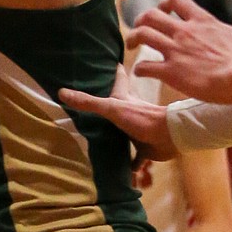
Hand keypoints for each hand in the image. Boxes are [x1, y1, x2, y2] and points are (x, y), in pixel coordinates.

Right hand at [58, 76, 178, 163]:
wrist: (169, 137)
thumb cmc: (142, 118)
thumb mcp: (112, 109)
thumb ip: (89, 103)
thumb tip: (61, 92)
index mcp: (124, 99)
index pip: (119, 78)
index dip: (115, 69)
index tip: (110, 60)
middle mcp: (131, 112)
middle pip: (119, 104)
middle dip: (111, 102)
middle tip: (97, 101)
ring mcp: (138, 130)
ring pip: (125, 131)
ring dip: (118, 136)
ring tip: (103, 141)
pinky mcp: (145, 148)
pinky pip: (136, 158)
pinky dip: (132, 165)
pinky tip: (125, 171)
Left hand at [127, 0, 231, 101]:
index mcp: (201, 20)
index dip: (164, 3)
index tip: (162, 11)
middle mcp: (184, 32)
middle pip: (151, 15)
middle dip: (141, 21)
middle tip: (139, 30)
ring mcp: (175, 50)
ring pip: (142, 35)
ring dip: (133, 39)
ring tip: (130, 46)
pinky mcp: (171, 72)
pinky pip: (144, 67)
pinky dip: (138, 69)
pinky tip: (139, 73)